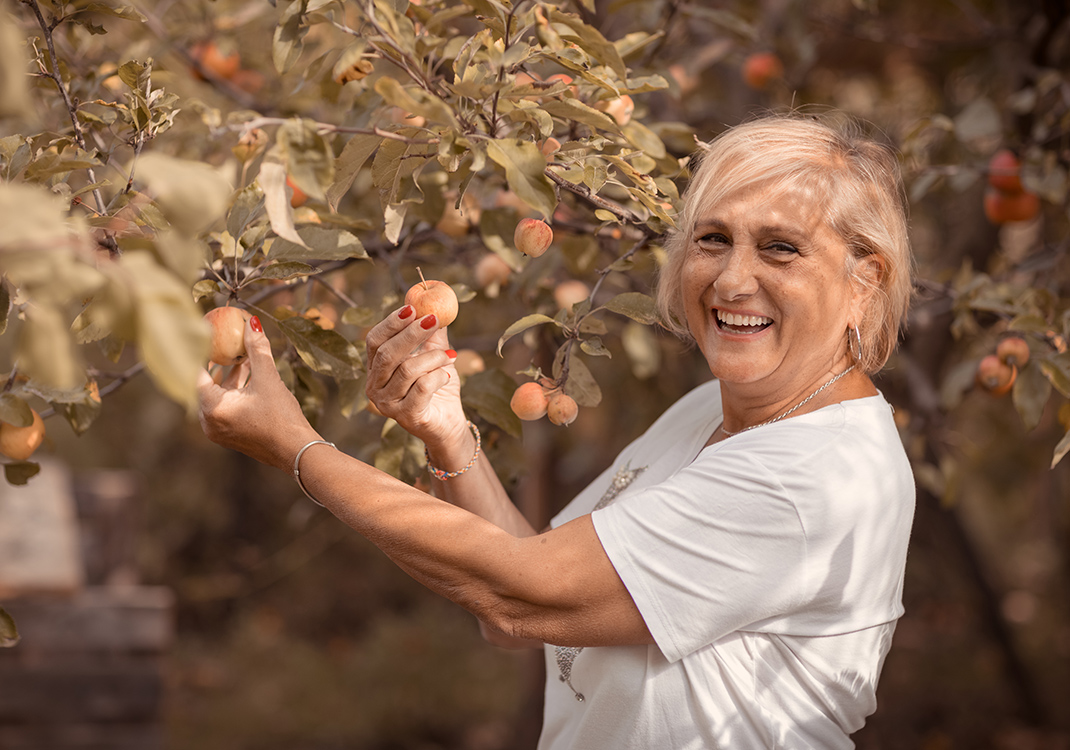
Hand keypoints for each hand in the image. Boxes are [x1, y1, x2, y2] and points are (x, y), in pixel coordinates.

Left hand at [198, 315, 320, 471]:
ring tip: (243, 358)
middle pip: (205, 385)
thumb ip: (257, 350)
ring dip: (229, 377)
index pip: (196, 373)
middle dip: (216, 363)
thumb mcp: (268, 380)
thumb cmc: (281, 418)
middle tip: (223, 344)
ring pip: (217, 396)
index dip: (202, 352)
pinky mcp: (230, 434)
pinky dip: (234, 391)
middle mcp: (209, 421)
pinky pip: (225, 407)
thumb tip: (251, 323)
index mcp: (212, 408)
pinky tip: (250, 377)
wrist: (297, 451)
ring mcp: (219, 430)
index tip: (207, 336)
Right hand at [365, 306, 465, 448]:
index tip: (412, 308)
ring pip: (407, 370)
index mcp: (376, 369)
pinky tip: (448, 375)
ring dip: (434, 357)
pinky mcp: (406, 416)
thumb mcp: (434, 354)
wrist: (449, 422)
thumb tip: (432, 302)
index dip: (391, 323)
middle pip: (387, 354)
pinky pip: (422, 388)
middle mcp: (375, 387)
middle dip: (411, 334)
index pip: (374, 341)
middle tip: (432, 320)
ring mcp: (388, 404)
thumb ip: (431, 332)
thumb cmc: (438, 387)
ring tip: (452, 355)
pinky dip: (438, 376)